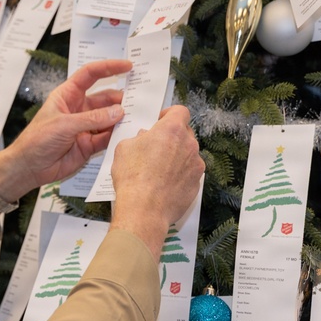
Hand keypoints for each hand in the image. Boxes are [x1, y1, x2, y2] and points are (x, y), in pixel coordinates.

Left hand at [0, 59, 131, 203]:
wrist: (29, 167)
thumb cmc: (37, 140)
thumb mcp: (64, 125)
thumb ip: (93, 119)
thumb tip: (119, 112)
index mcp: (68, 95)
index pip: (90, 75)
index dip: (108, 67)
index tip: (128, 66)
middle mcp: (79, 109)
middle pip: (105, 98)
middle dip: (122, 97)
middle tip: (142, 97)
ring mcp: (85, 127)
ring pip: (109, 118)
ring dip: (122, 118)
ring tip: (141, 116)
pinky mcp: (89, 144)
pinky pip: (107, 137)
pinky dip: (118, 136)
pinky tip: (129, 133)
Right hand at [109, 105, 204, 259]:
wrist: (144, 209)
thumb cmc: (132, 177)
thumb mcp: (123, 148)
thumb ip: (138, 138)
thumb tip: (144, 139)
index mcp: (171, 130)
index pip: (179, 111)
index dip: (169, 114)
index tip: (160, 121)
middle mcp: (188, 144)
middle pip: (185, 133)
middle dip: (172, 137)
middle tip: (155, 146)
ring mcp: (195, 165)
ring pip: (187, 154)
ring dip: (176, 157)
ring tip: (158, 169)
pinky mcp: (196, 183)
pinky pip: (188, 173)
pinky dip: (179, 175)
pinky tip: (164, 184)